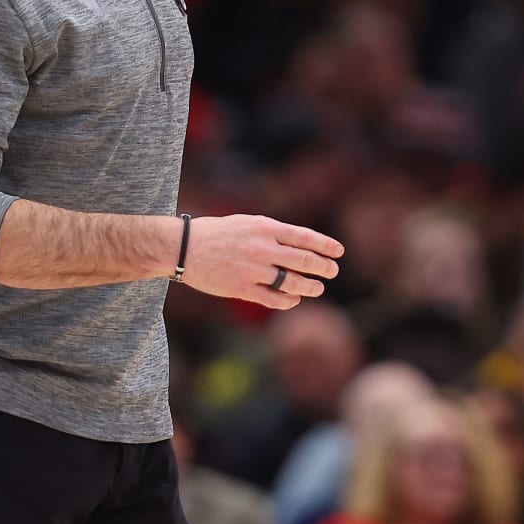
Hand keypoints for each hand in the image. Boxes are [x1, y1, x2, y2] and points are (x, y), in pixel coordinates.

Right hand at [181, 215, 342, 309]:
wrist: (184, 247)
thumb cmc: (218, 232)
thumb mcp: (249, 222)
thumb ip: (274, 232)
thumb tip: (301, 243)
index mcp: (265, 228)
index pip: (304, 237)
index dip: (325, 245)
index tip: (339, 252)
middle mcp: (262, 248)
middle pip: (302, 260)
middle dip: (322, 267)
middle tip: (333, 271)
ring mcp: (252, 269)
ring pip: (291, 282)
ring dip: (309, 287)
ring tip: (318, 288)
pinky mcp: (241, 288)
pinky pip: (272, 298)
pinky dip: (287, 301)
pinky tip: (294, 300)